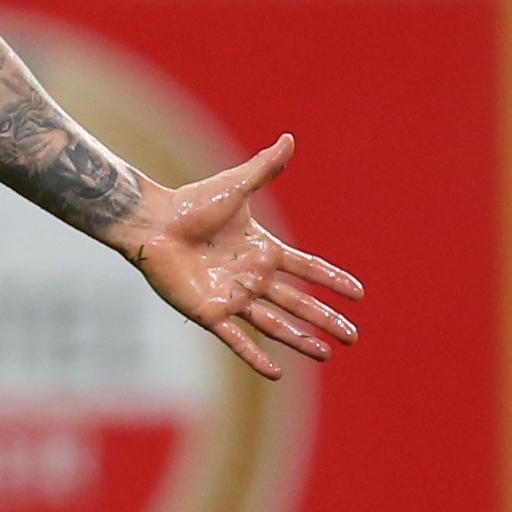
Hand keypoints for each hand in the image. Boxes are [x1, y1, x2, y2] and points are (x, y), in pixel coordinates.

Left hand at [120, 135, 364, 380]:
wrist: (152, 223)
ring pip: (275, 323)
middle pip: (299, 302)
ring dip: (300, 339)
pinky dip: (256, 355)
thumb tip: (288, 138)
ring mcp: (232, 296)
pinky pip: (237, 338)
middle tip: (353, 337)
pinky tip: (276, 373)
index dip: (332, 281)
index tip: (359, 294)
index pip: (308, 269)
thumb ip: (264, 169)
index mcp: (263, 251)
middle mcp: (252, 277)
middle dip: (326, 319)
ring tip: (325, 353)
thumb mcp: (235, 186)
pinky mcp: (209, 311)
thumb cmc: (190, 204)